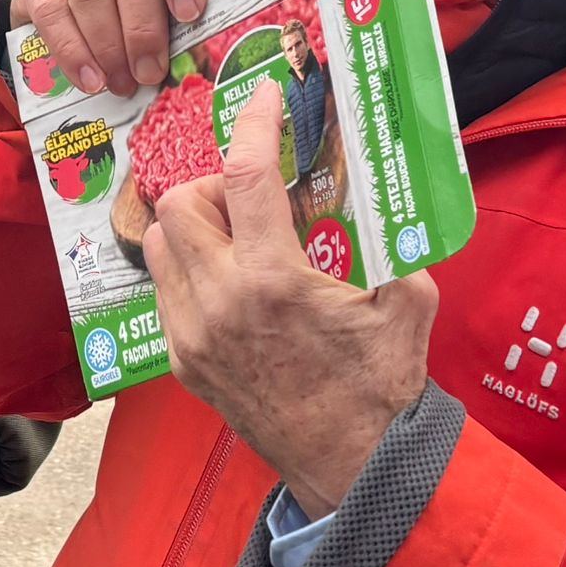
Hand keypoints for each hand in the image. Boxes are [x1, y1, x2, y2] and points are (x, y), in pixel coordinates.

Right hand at [13, 0, 207, 94]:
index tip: (189, 14)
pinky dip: (71, 48)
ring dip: (107, 43)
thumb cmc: (127, 5)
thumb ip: (174, 23)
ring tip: (119, 81)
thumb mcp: (157, 4)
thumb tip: (189, 66)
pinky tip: (88, 77)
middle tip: (148, 73)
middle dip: (142, 27)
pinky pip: (49, 7)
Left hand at [145, 83, 436, 518]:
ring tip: (237, 238)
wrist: (353, 469)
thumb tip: (389, 201)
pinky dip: (188, 272)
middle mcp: (220, 301)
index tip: (263, 97)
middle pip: (180, 203)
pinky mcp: (183, 361)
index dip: (253, 123)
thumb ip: (392, 246)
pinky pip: (165, 292)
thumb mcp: (406, 304)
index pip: (246, 175)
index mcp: (274, 279)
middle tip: (252, 198)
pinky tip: (231, 284)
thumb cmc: (382, 388)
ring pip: (159, 246)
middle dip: (213, 186)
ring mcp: (193, 334)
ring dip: (193, 228)